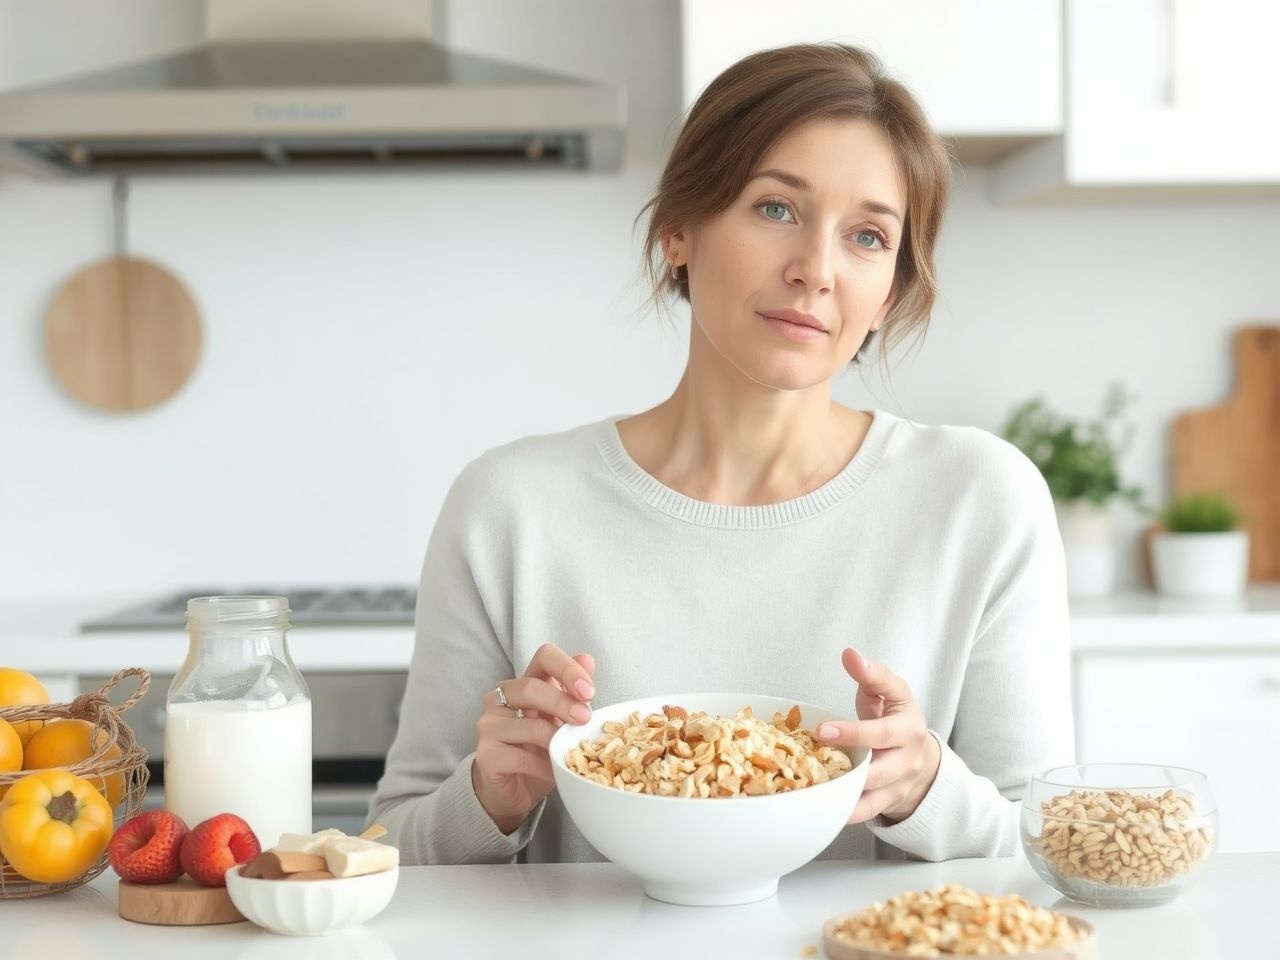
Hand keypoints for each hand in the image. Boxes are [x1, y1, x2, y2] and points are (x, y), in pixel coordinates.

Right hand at [472, 643, 595, 833]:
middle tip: (585, 719)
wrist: (515, 788)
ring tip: (571, 751)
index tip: (589, 691)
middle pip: (531, 687)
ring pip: (528, 725)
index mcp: (525, 683)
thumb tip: (587, 659)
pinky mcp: (486, 754)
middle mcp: (501, 698)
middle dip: (563, 702)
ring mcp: (489, 725)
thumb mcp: (562, 720)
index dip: (568, 669)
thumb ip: (573, 692)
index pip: (544, 657)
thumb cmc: (540, 749)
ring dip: (556, 739)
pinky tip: (556, 771)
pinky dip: (545, 766)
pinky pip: (522, 757)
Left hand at [817, 648, 939, 823]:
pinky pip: (867, 811)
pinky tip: (823, 807)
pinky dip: (847, 812)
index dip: (853, 731)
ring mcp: (899, 784)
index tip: (823, 727)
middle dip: (846, 764)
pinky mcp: (889, 802)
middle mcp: (907, 758)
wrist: (922, 758)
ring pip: (872, 793)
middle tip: (815, 751)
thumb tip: (849, 654)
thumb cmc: (897, 718)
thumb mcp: (892, 693)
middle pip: (879, 766)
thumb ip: (872, 675)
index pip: (883, 730)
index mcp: (908, 727)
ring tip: (812, 784)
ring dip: (843, 791)